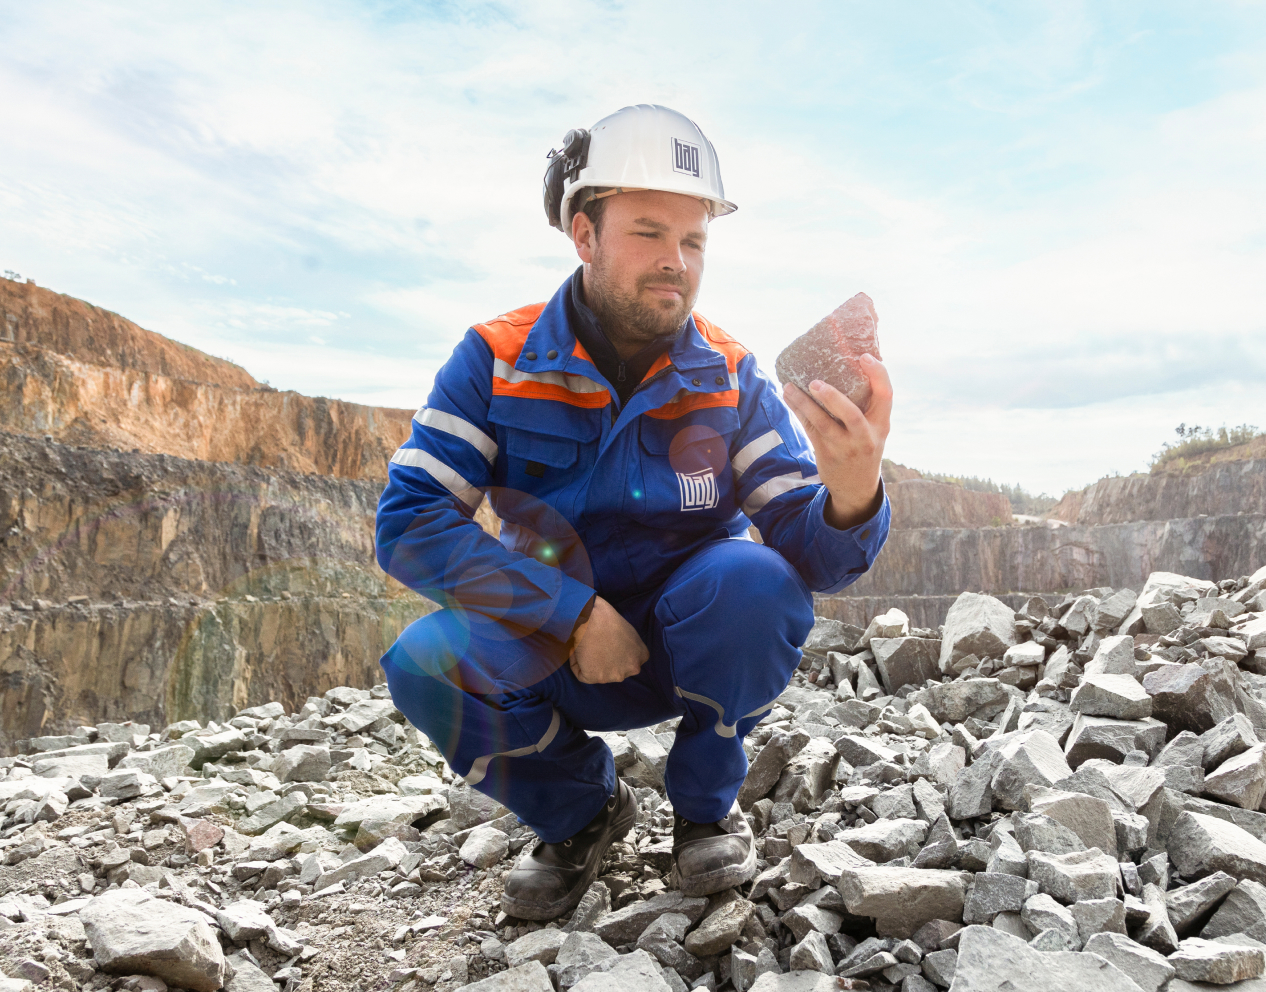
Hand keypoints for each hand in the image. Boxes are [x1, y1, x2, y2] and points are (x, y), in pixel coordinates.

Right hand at [569, 596, 649, 683]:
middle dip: (607, 661)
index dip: (616, 652)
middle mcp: (632, 668)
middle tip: (595, 645)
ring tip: (586, 646)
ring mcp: (613, 675)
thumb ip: (628, 642)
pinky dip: (577, 664)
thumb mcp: (627, 628)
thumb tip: (618, 644)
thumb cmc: (606, 615)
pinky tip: (577, 651)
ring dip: (591, 663)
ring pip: (600, 673)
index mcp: (641, 655)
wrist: (589, 617)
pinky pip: (582, 675)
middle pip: (617, 669)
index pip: (629, 660)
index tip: (607, 643)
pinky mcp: (594, 678)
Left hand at [782, 354, 892, 529]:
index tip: (864, 357)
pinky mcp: (826, 454)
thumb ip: (867, 404)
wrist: (857, 487)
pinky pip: (809, 430)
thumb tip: (851, 363)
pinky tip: (788, 397)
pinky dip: (798, 412)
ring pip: (822, 424)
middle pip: (851, 415)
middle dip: (833, 398)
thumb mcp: (875, 428)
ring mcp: (845, 447)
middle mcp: (865, 437)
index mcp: (882, 425)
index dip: (878, 374)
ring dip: (804, 404)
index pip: (886, 395)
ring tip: (789, 387)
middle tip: (815, 383)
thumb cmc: (865, 445)